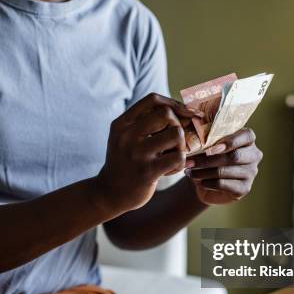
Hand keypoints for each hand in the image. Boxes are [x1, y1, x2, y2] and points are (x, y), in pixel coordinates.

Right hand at [94, 93, 203, 212]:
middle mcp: (127, 135)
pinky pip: (178, 157)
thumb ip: (145, 123)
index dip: (173, 104)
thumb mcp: (125, 138)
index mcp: (121, 124)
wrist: (109, 194)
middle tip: (175, 142)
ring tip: (173, 155)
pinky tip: (171, 169)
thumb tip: (184, 110)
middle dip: (178, 126)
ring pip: (176, 134)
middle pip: (166, 114)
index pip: (152, 99)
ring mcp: (137, 153)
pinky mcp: (148, 171)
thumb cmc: (125, 162)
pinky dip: (181, 163)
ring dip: (181, 145)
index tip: (183, 115)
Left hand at [185, 129, 262, 204]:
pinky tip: (198, 182)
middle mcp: (253, 155)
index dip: (231, 141)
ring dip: (203, 172)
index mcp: (247, 140)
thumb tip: (194, 144)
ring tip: (189, 172)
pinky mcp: (244, 188)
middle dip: (208, 160)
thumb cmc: (209, 159)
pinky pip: (223, 184)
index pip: (247, 135)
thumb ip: (207, 142)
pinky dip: (208, 182)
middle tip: (190, 162)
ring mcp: (251, 173)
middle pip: (234, 156)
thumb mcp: (208, 147)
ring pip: (225, 171)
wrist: (208, 183)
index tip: (211, 148)